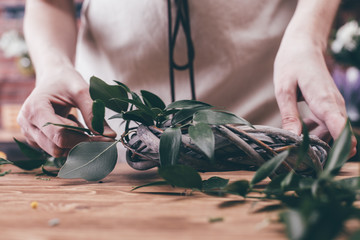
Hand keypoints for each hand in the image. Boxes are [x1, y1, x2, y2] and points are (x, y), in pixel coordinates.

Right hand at [17, 67, 115, 156]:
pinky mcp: (34, 139)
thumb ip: (93, 113)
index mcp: (34, 109)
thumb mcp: (81, 91)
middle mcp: (26, 124)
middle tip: (95, 129)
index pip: (59, 135)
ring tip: (77, 122)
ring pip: (56, 151)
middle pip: (57, 147)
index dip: (82, 138)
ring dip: (74, 142)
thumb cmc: (66, 81)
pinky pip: (55, 149)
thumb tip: (110, 135)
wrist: (52, 77)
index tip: (103, 136)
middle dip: (80, 141)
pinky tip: (69, 125)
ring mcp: (28, 133)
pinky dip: (69, 141)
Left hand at [274, 37, 356, 155]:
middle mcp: (334, 106)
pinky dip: (315, 133)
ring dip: (317, 142)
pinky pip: (327, 127)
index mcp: (324, 101)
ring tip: (294, 139)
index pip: (341, 128)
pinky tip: (299, 128)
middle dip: (325, 152)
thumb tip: (293, 139)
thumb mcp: (283, 89)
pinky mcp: (329, 107)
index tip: (332, 163)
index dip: (341, 148)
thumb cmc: (292, 65)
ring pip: (332, 134)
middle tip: (302, 158)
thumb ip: (289, 115)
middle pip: (338, 137)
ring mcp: (333, 107)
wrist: (303, 47)